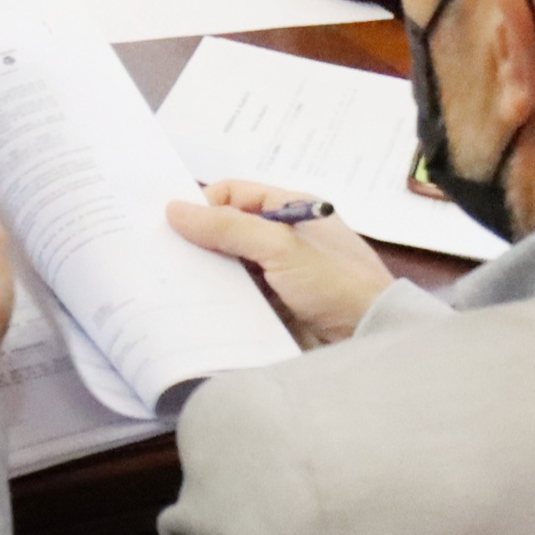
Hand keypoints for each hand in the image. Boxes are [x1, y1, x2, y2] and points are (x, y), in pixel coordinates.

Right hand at [168, 179, 395, 344]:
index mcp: (291, 208)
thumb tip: (175, 209)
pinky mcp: (274, 305)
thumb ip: (228, 227)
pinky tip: (197, 306)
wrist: (368, 339)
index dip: (206, 205)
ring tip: (175, 283)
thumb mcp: (281, 247)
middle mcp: (283, 236)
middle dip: (200, 241)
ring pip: (229, 265)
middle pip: (228, 229)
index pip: (234, 194)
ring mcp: (278, 272)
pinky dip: (219, 298)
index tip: (177, 228)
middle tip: (166, 256)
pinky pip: (237, 295)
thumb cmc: (335, 282)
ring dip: (207, 273)